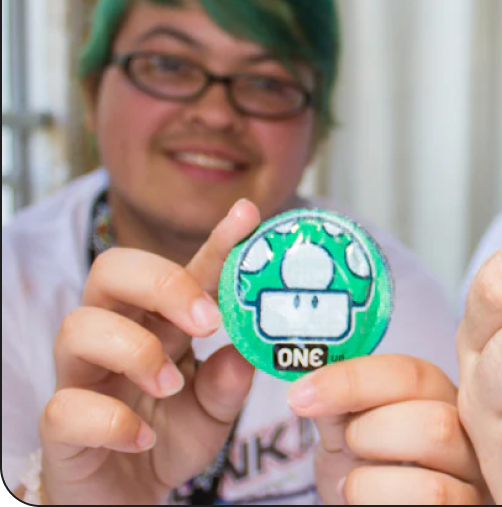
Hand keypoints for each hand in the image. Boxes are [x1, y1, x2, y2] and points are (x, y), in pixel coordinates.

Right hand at [37, 199, 259, 504]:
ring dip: (133, 350)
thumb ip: (228, 383)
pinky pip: (65, 407)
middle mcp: (114, 337)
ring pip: (77, 327)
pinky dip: (110, 422)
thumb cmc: (166, 436)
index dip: (216, 241)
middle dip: (161, 283)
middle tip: (206, 321)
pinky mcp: (60, 424)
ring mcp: (81, 377)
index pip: (185, 270)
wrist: (123, 497)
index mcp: (158, 323)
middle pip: (111, 271)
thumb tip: (244, 354)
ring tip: (171, 385)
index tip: (248, 215)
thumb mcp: (213, 410)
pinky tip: (142, 437)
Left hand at [289, 354, 487, 504]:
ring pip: (431, 487)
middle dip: (369, 435)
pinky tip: (369, 502)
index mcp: (440, 395)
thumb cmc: (365, 465)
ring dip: (371, 484)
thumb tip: (307, 388)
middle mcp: (469, 436)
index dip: (353, 381)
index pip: (411, 374)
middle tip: (347, 446)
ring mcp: (473, 484)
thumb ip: (338, 400)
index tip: (302, 396)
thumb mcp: (349, 426)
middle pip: (434, 424)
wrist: (370, 504)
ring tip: (354, 484)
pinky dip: (380, 505)